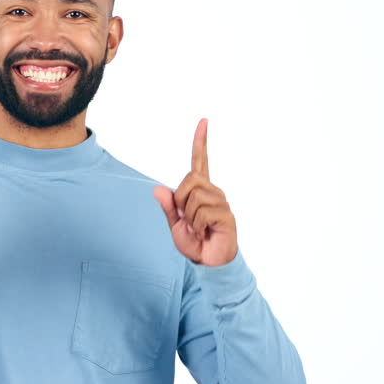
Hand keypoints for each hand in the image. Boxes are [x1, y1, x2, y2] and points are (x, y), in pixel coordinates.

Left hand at [152, 118, 238, 266]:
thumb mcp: (175, 225)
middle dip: (181, 201)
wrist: (209, 262)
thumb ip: (168, 207)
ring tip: (198, 229)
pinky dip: (197, 227)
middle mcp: (213, 192)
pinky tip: (205, 233)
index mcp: (201, 190)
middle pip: (189, 180)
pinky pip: (201, 213)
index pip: (201, 161)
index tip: (204, 121)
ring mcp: (221, 203)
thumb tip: (158, 190)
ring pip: (193, 197)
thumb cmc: (195, 243)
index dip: (201, 141)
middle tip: (188, 220)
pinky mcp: (226, 215)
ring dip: (189, 217)